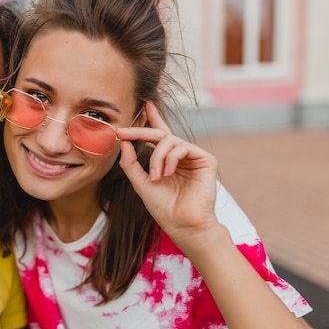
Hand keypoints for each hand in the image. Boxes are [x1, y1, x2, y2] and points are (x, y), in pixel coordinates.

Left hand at [116, 102, 220, 253]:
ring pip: (169, 141)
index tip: (145, 104)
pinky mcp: (206, 160)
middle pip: (160, 135)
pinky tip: (167, 173)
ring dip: (156, 157)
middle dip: (139, 131)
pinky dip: (170, 158)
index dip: (153, 119)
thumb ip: (130, 163)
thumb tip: (123, 141)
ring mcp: (194, 157)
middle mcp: (181, 156)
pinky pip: (182, 147)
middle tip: (122, 132)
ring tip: (155, 176)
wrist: (182, 224)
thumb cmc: (163, 208)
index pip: (159, 135)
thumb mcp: (140, 182)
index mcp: (167, 160)